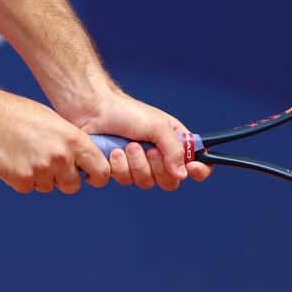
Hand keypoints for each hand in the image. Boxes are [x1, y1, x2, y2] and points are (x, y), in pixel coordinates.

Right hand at [0, 93, 109, 192]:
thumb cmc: (17, 114)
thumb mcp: (53, 122)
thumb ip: (70, 143)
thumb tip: (82, 163)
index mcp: (73, 139)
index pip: (101, 170)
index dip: (96, 176)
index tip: (88, 176)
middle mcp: (61, 156)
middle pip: (73, 185)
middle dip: (64, 180)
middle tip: (47, 163)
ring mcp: (41, 170)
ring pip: (48, 186)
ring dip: (39, 176)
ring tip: (24, 152)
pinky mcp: (22, 180)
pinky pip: (29, 187)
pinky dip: (22, 178)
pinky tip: (12, 158)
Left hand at [76, 92, 212, 191]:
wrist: (92, 109)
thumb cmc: (127, 112)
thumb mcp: (158, 125)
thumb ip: (174, 149)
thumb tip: (182, 175)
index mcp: (174, 143)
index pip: (197, 164)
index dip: (198, 171)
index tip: (192, 169)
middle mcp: (158, 157)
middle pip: (169, 181)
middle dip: (158, 167)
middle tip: (147, 149)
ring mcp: (137, 166)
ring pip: (145, 183)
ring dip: (136, 165)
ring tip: (126, 146)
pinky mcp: (117, 170)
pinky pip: (123, 181)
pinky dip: (118, 167)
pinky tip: (112, 152)